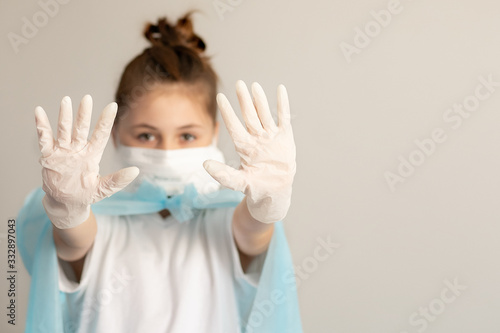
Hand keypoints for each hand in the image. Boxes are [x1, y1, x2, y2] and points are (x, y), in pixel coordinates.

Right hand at [35, 95, 138, 228]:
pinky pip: (45, 140)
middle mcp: (78, 149)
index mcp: (92, 154)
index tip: (112, 105)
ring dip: (65, 116)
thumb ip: (118, 180)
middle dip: (84, 113)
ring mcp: (63, 151)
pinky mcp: (49, 156)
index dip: (106, 121)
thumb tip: (136, 171)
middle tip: (87, 98)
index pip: (101, 134)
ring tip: (66, 100)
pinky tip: (40, 112)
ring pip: (64, 130)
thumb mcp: (104, 189)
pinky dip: (42, 126)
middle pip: (82, 128)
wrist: (66, 203)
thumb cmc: (86, 195)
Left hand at [203, 81, 295, 222]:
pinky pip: (284, 117)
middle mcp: (256, 138)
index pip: (234, 126)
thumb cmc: (255, 188)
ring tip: (254, 85)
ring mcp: (270, 136)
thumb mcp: (238, 182)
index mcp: (244, 147)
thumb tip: (204, 165)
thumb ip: (223, 174)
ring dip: (260, 100)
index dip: (228, 112)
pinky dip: (282, 104)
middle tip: (239, 83)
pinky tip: (280, 89)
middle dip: (243, 100)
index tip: (220, 97)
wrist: (275, 191)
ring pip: (264, 114)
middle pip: (249, 115)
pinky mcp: (284, 137)